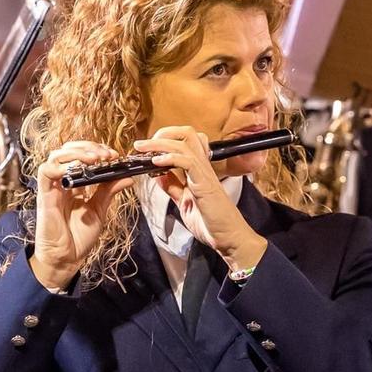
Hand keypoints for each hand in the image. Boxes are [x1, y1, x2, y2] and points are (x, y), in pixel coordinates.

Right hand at [31, 140, 141, 289]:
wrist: (67, 259)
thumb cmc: (79, 238)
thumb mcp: (99, 210)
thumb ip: (109, 191)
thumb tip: (127, 176)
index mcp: (75, 184)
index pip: (81, 157)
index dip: (97, 151)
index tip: (114, 156)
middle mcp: (62, 182)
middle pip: (68, 151)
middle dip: (88, 147)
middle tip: (106, 154)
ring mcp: (53, 188)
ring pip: (56, 156)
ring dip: (76, 153)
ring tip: (95, 158)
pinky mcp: (44, 195)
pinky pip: (46, 172)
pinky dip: (60, 166)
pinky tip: (77, 169)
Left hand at [132, 126, 267, 272]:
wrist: (229, 238)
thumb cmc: (211, 222)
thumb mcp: (184, 202)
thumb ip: (173, 187)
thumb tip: (157, 174)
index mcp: (198, 170)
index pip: (185, 141)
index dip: (165, 139)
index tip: (146, 149)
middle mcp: (202, 167)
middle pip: (186, 134)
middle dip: (162, 133)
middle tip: (143, 144)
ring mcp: (204, 174)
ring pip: (185, 144)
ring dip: (160, 144)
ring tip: (142, 149)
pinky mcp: (205, 184)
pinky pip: (188, 162)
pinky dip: (170, 158)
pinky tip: (156, 163)